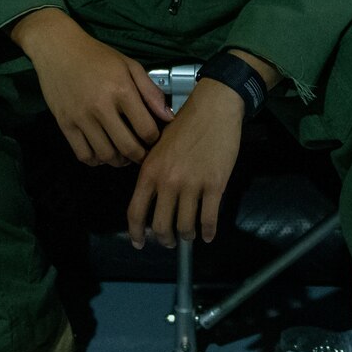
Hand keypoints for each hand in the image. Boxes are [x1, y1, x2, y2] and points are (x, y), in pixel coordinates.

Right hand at [12, 8, 172, 165]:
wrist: (58, 49)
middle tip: (141, 153)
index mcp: (121, 90)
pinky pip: (83, 154)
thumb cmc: (97, 56)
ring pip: (106, 155)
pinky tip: (101, 152)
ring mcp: (81, 117)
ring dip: (119, 161)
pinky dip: (96, 160)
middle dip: (140, 156)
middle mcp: (101, 107)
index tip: (153, 138)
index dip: (154, 139)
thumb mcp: (130, 66)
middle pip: (128, 147)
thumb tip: (168, 117)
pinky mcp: (65, 124)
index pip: (146, 129)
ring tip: (123, 155)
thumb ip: (151, 92)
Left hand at [126, 81, 244, 247]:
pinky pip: (209, 218)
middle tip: (169, 241)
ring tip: (189, 235)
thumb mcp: (157, 146)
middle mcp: (168, 182)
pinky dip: (208, 232)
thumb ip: (152, 171)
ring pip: (185, 226)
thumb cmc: (184, 124)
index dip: (136, 233)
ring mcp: (192, 185)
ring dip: (187, 236)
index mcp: (149, 171)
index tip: (138, 243)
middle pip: (161, 226)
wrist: (213, 109)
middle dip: (165, 239)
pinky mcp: (215, 185)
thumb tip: (150, 196)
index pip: (136, 211)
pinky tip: (208, 234)